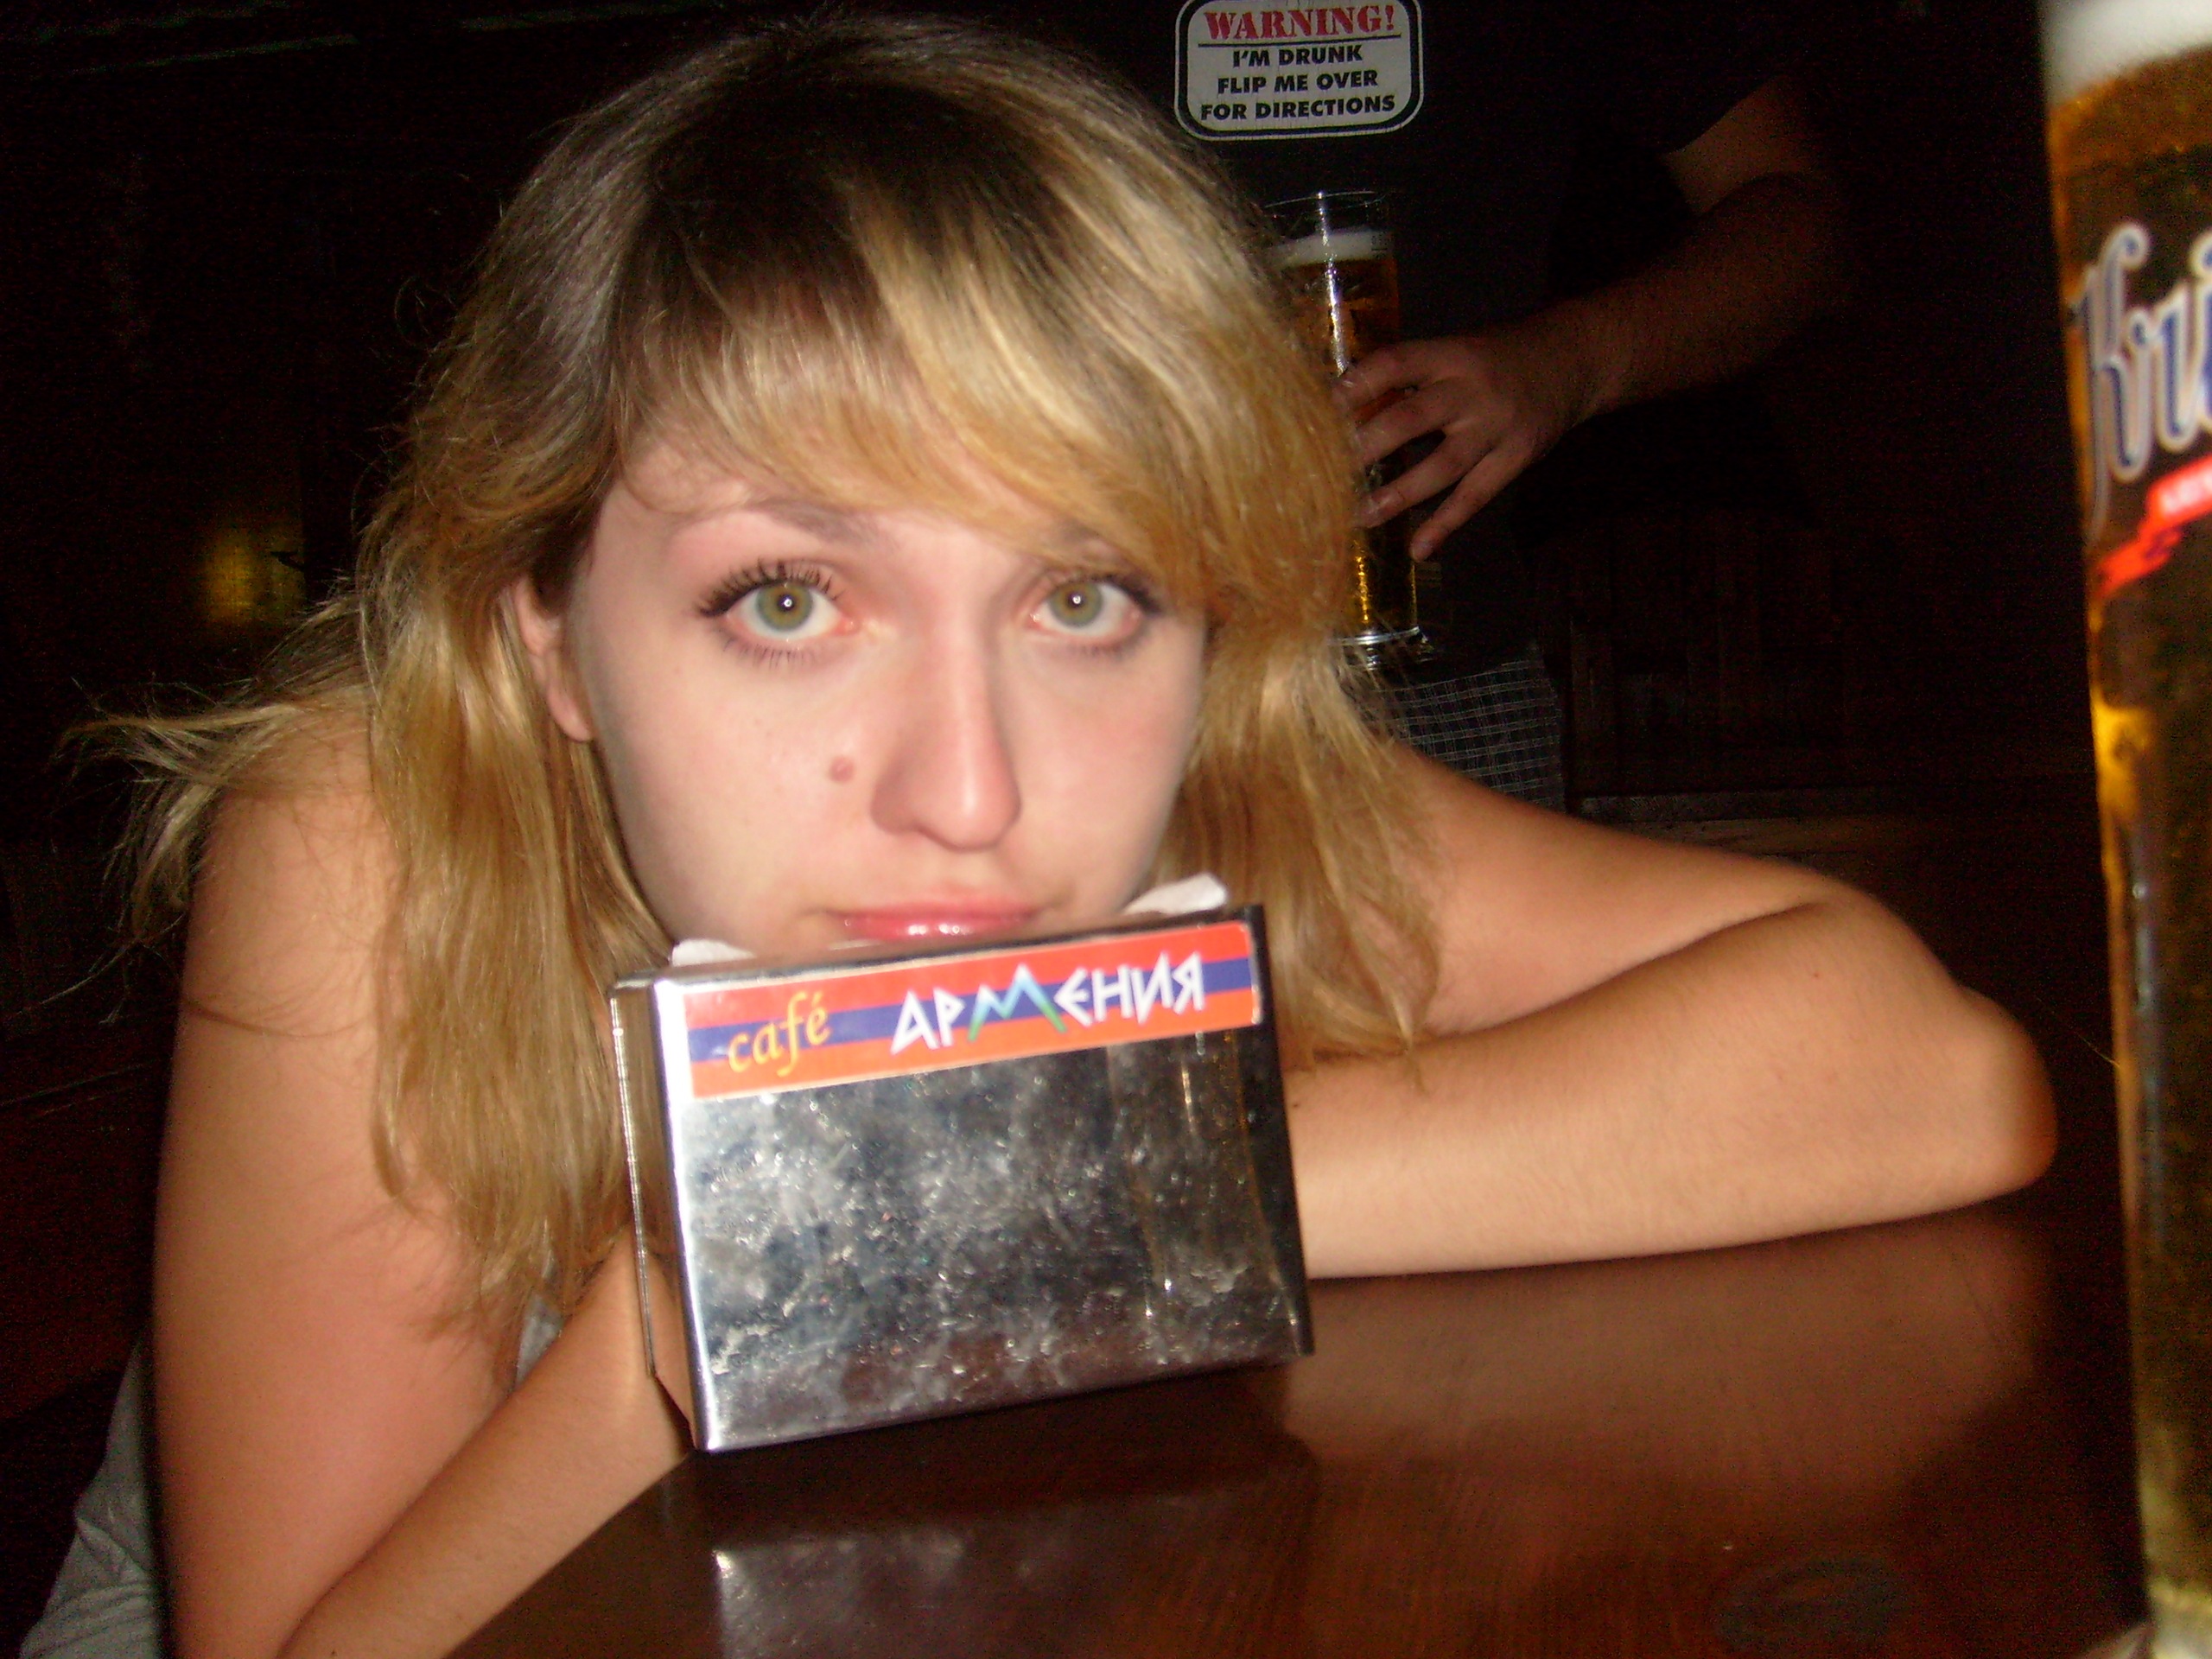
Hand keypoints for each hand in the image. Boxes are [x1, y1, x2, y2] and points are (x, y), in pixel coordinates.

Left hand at [1335, 319, 1599, 558]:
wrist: (1571, 361)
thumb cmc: (1491, 360)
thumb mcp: (1451, 353)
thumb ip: (1406, 381)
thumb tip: (1343, 412)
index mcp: (1446, 355)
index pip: (1393, 365)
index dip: (1355, 387)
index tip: (1318, 411)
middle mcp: (1469, 390)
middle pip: (1410, 419)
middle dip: (1365, 447)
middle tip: (1323, 475)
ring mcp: (1495, 427)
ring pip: (1442, 465)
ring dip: (1398, 494)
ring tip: (1359, 517)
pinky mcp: (1516, 457)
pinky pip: (1475, 496)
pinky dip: (1446, 524)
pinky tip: (1419, 549)